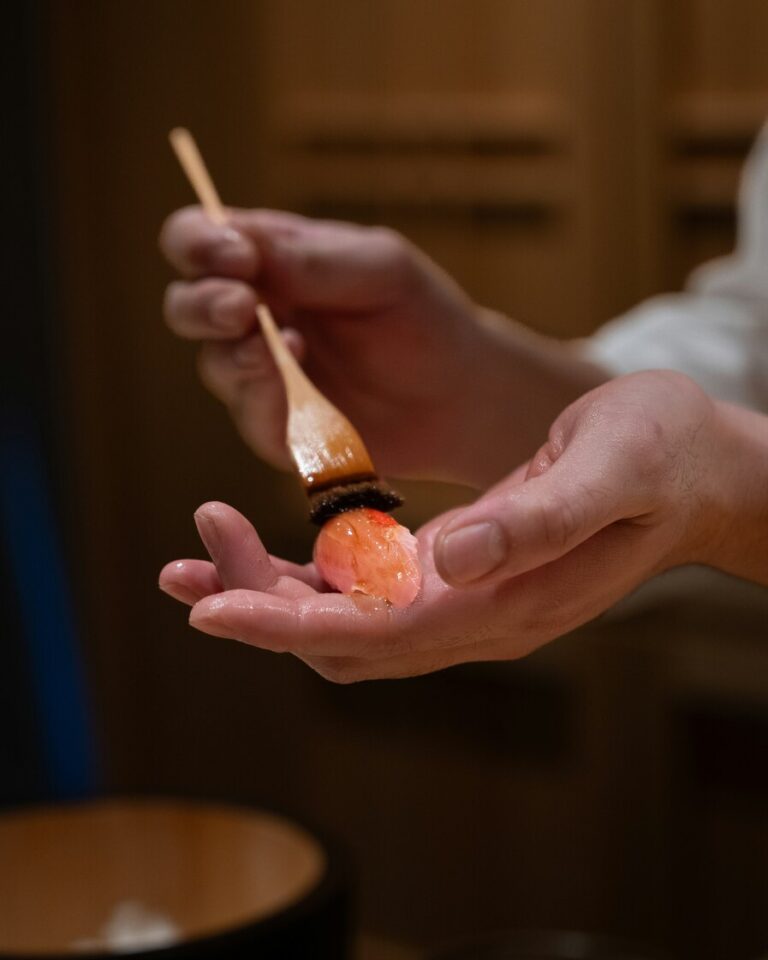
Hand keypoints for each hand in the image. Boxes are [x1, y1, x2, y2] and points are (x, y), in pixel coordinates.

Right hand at [159, 208, 605, 487]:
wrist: (462, 395)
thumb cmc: (422, 317)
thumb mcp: (379, 269)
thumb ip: (310, 259)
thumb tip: (240, 249)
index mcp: (268, 261)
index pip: (197, 240)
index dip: (198, 245)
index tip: (235, 257)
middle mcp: (254, 317)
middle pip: (185, 307)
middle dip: (202, 305)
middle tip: (241, 307)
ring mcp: (262, 377)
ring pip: (215, 366)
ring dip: (240, 359)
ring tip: (289, 348)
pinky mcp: (280, 429)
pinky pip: (254, 418)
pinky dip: (273, 406)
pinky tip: (308, 397)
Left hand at [160, 371, 736, 681]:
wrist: (700, 471)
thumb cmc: (662, 458)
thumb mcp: (609, 469)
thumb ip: (536, 520)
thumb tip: (450, 560)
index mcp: (505, 601)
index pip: (372, 632)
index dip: (285, 623)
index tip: (209, 602)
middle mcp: (478, 617)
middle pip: (341, 638)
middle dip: (257, 602)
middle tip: (195, 543)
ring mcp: (469, 602)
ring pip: (345, 622)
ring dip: (271, 593)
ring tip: (204, 544)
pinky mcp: (462, 574)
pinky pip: (369, 593)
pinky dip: (309, 577)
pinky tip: (273, 547)